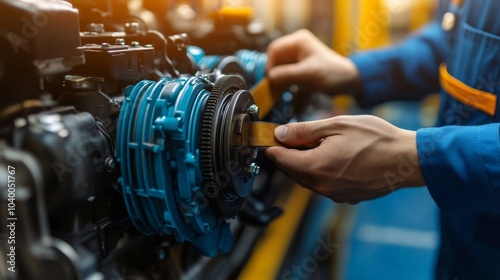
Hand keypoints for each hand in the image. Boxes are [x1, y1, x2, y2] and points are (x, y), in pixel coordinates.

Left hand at [265, 115, 424, 203]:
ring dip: (304, 162)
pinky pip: (323, 184)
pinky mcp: (346, 197)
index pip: (280, 159)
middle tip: (293, 136)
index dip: (272, 145)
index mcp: (315, 167)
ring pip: (307, 178)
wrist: (407, 160)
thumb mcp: (336, 125)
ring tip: (317, 144)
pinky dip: (320, 171)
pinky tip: (333, 156)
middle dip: (288, 154)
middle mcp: (321, 186)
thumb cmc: (376, 139)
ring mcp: (334, 194)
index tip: (270, 136)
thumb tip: (280, 134)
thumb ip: (304, 131)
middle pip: (291, 170)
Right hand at [266, 29, 360, 94]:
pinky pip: (285, 72)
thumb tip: (269, 77)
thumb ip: (288, 74)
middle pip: (275, 58)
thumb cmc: (332, 74)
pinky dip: (283, 80)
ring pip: (279, 66)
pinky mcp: (299, 66)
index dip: (270, 64)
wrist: (348, 81)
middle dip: (274, 71)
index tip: (270, 78)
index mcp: (299, 41)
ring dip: (278, 76)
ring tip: (278, 88)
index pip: (275, 49)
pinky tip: (283, 88)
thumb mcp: (308, 74)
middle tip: (273, 85)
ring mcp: (298, 56)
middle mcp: (296, 46)